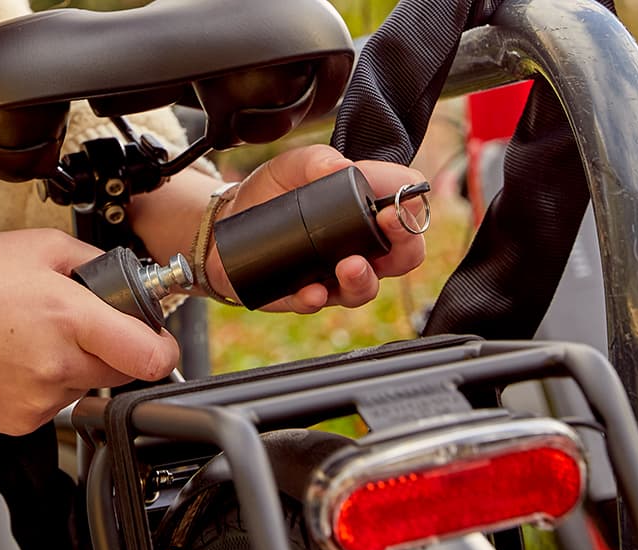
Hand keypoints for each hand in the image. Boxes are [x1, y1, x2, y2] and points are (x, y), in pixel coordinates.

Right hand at [0, 229, 179, 434]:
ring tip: (29, 337)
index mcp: (71, 319)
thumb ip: (96, 264)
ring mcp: (38, 400)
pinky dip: (43, 385)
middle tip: (76, 324)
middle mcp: (57, 366)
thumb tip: (129, 282)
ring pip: (85, 388)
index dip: (162, 345)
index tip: (156, 338)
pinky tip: (12, 359)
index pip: (151, 355)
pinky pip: (53, 405)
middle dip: (112, 349)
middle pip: (122, 372)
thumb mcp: (41, 246)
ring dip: (73, 367)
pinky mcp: (18, 421)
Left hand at [204, 144, 427, 312]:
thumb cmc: (270, 192)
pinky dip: (317, 298)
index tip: (396, 203)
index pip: (409, 208)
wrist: (226, 223)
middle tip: (387, 228)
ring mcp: (334, 274)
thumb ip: (316, 160)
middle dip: (405, 245)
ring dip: (364, 279)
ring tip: (349, 266)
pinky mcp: (305, 294)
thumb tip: (338, 168)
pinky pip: (319, 303)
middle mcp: (359, 245)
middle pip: (404, 256)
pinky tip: (311, 290)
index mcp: (366, 210)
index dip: (412, 206)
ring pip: (367, 288)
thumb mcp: (291, 165)